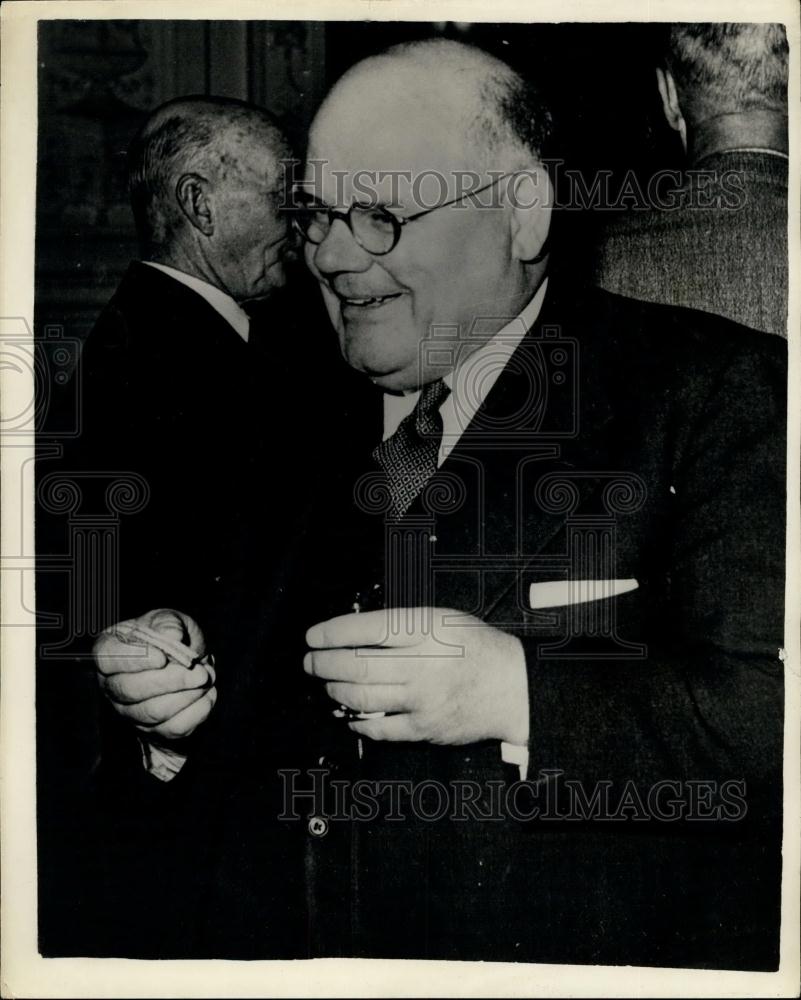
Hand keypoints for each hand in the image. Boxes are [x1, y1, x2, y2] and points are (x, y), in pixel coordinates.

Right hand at [94, 608, 216, 741]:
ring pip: (154, 712)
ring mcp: (129, 711)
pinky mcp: (152, 729)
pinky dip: (196, 712)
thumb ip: (168, 623)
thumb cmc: (169, 637)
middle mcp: (112, 685)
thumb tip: (172, 635)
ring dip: (188, 695)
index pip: (107, 659)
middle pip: (131, 690)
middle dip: (171, 681)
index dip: (135, 660)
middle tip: (201, 672)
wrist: (184, 664)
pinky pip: (172, 729)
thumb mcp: (168, 619)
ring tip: (207, 678)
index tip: (162, 658)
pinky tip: (207, 695)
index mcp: (108, 651)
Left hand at [304, 608, 528, 745]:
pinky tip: (350, 713)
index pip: (367, 628)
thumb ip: (403, 624)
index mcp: (427, 630)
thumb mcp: (443, 619)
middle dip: (323, 663)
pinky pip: (379, 728)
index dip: (333, 632)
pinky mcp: (425, 727)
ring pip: (362, 696)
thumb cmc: (477, 647)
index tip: (313, 636)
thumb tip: (354, 632)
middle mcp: (423, 664)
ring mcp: (423, 699)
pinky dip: (357, 721)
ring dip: (335, 689)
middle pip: (357, 664)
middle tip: (311, 661)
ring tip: (328, 682)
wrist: (514, 687)